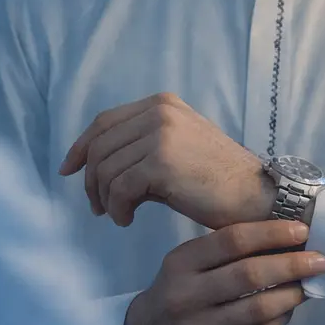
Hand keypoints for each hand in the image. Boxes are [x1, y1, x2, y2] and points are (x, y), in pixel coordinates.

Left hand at [59, 93, 273, 228]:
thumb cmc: (217, 181)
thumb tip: (97, 168)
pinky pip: (119, 189)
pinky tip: (128, 220)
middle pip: (100, 146)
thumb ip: (140, 148)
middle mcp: (159, 112)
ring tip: (119, 215)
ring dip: (105, 199)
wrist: (255, 196)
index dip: (81, 146)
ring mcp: (160, 134)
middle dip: (91, 180)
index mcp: (162, 104)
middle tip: (97, 207)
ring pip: (105, 169)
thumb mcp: (177, 150)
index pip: (105, 121)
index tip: (68, 170)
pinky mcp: (161, 162)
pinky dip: (117, 209)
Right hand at [125, 220, 324, 324]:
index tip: (301, 232)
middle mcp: (186, 296)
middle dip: (291, 265)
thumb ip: (224, 252)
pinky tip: (287, 310)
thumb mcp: (187, 264)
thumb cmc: (176, 291)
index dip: (270, 233)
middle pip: (248, 275)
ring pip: (258, 309)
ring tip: (308, 286)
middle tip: (320, 260)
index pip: (231, 240)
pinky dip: (279, 320)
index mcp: (180, 264)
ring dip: (291, 295)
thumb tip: (284, 238)